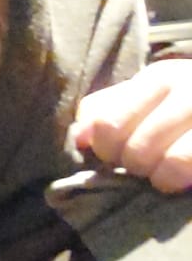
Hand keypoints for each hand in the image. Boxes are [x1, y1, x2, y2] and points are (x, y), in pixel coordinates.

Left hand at [74, 57, 191, 193]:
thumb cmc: (186, 102)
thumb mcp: (147, 95)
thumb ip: (107, 110)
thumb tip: (80, 138)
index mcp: (161, 78)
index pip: (110, 125)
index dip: (106, 150)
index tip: (115, 155)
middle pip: (138, 150)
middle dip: (134, 167)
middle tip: (144, 167)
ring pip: (174, 164)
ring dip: (162, 179)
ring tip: (164, 177)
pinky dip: (186, 181)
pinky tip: (186, 181)